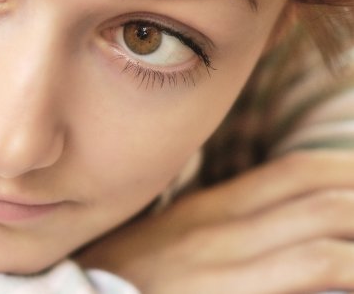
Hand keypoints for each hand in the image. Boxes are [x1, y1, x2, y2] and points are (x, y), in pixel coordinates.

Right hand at [74, 150, 353, 293]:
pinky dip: (345, 262)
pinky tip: (352, 268)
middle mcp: (216, 225)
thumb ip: (213, 236)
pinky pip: (311, 265)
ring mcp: (220, 259)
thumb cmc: (121, 284)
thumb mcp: (166, 248)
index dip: (343, 171)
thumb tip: (269, 236)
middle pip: (315, 189)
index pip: (292, 174)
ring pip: (323, 221)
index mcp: (205, 211)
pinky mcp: (223, 292)